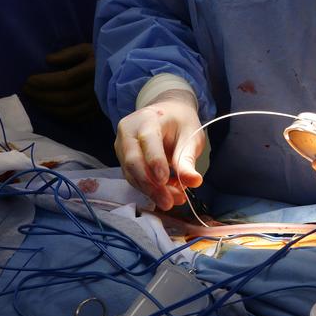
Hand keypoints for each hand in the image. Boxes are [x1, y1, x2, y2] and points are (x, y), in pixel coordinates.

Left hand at [21, 43, 98, 120]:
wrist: (127, 71)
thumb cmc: (104, 56)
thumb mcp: (88, 48)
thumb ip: (68, 54)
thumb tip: (47, 61)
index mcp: (93, 70)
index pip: (65, 79)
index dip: (45, 82)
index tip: (29, 80)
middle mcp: (96, 89)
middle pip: (65, 97)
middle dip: (42, 95)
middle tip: (27, 91)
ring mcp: (98, 102)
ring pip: (69, 110)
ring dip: (48, 107)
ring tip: (35, 100)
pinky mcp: (99, 111)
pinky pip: (77, 117)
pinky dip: (61, 115)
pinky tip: (51, 109)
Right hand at [115, 90, 204, 210]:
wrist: (167, 112)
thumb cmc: (179, 122)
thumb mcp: (190, 135)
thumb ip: (187, 159)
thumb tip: (194, 181)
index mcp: (146, 119)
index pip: (147, 141)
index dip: (155, 161)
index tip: (165, 180)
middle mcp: (128, 132)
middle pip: (134, 162)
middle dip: (151, 185)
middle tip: (169, 202)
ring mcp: (122, 146)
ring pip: (132, 174)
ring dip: (151, 191)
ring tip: (172, 201)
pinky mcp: (123, 159)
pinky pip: (133, 177)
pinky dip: (149, 189)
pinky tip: (166, 194)